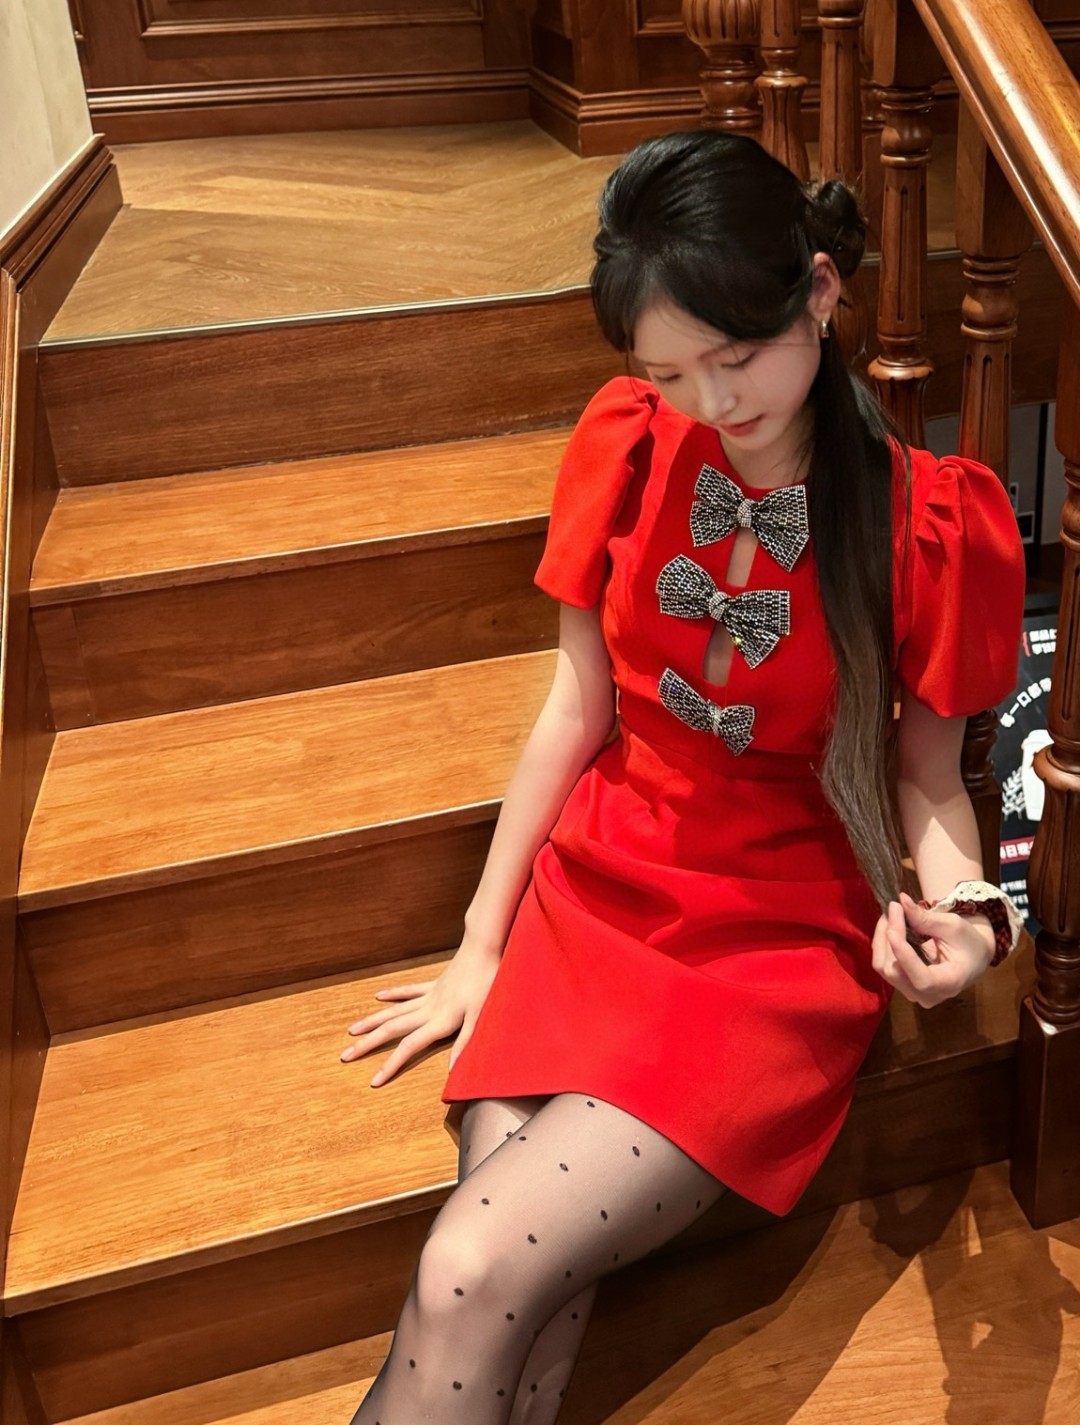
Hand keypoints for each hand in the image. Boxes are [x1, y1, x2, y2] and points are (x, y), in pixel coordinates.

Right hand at [340, 944, 500, 1085]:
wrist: (482, 948)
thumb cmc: (486, 982)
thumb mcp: (481, 1015)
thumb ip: (465, 1043)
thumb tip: (452, 1070)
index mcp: (439, 1020)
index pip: (409, 1047)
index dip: (390, 1065)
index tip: (373, 1081)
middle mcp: (428, 1009)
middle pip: (391, 1029)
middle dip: (368, 1044)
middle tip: (345, 1055)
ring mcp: (428, 996)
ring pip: (393, 1011)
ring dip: (372, 1021)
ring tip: (351, 1030)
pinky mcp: (432, 985)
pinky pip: (408, 991)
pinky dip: (393, 994)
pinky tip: (378, 996)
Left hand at [871, 890, 995, 1007]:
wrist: (972, 957)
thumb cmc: (968, 942)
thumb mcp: (953, 926)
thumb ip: (926, 918)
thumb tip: (901, 901)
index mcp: (948, 985)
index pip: (921, 979)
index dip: (903, 956)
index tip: (892, 929)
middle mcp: (927, 996)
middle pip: (895, 972)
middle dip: (889, 937)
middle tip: (894, 907)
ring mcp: (912, 993)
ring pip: (884, 968)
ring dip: (882, 938)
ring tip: (892, 914)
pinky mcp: (902, 984)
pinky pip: (883, 964)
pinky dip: (883, 942)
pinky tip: (890, 925)